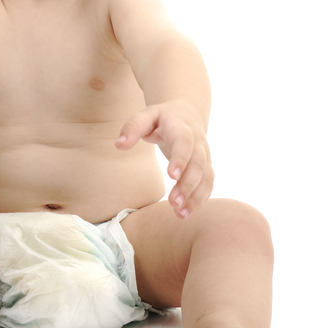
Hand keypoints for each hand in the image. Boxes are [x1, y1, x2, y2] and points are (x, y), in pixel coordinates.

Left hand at [116, 102, 212, 218]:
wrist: (186, 113)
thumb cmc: (161, 117)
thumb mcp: (145, 115)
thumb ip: (132, 127)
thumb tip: (119, 145)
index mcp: (182, 127)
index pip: (185, 143)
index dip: (180, 158)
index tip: (171, 175)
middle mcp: (198, 142)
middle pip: (198, 164)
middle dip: (188, 184)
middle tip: (173, 202)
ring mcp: (205, 155)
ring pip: (206, 177)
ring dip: (196, 197)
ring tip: (180, 214)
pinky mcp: (206, 167)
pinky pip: (207, 185)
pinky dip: (199, 200)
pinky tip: (185, 213)